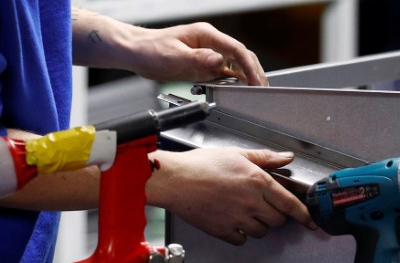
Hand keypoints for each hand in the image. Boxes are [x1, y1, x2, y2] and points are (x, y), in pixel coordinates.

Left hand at [123, 22, 268, 84]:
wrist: (136, 52)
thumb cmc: (150, 49)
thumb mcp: (173, 56)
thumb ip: (197, 59)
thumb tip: (219, 61)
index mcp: (206, 35)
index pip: (236, 49)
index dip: (249, 66)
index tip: (256, 80)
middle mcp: (210, 43)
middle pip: (241, 56)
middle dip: (254, 71)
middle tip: (263, 88)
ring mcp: (207, 54)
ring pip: (235, 64)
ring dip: (247, 76)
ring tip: (257, 91)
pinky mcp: (202, 65)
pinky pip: (224, 73)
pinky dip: (235, 81)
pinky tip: (240, 90)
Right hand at [147, 148, 317, 244]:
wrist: (175, 180)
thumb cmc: (200, 165)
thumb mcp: (236, 154)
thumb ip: (264, 158)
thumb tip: (285, 158)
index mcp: (257, 181)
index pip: (289, 203)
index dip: (304, 215)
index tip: (311, 222)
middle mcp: (251, 202)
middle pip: (277, 220)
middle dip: (274, 215)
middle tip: (263, 207)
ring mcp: (238, 218)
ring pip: (261, 232)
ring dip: (257, 225)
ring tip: (243, 213)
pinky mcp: (223, 231)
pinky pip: (241, 240)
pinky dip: (240, 235)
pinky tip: (232, 222)